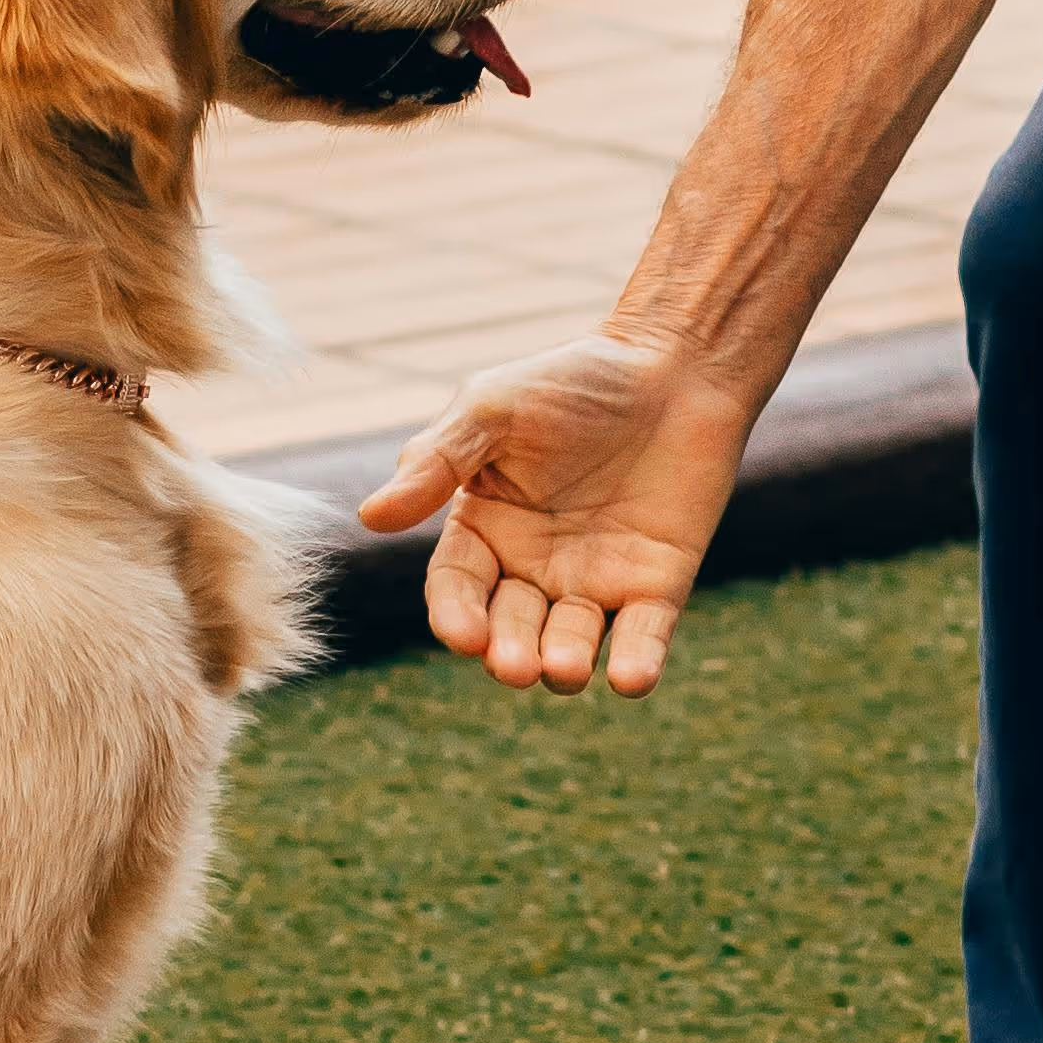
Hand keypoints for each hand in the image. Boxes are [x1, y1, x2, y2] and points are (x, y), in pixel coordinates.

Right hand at [356, 330, 759, 697]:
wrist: (672, 363)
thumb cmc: (571, 380)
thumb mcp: (491, 409)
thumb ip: (436, 461)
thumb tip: (370, 516)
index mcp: (485, 527)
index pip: (457, 586)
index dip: (456, 615)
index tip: (464, 634)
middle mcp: (533, 565)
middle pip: (510, 627)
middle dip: (508, 651)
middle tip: (513, 665)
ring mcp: (596, 580)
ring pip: (569, 643)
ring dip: (563, 664)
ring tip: (562, 667)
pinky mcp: (656, 585)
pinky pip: (643, 636)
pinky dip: (636, 663)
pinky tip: (630, 679)